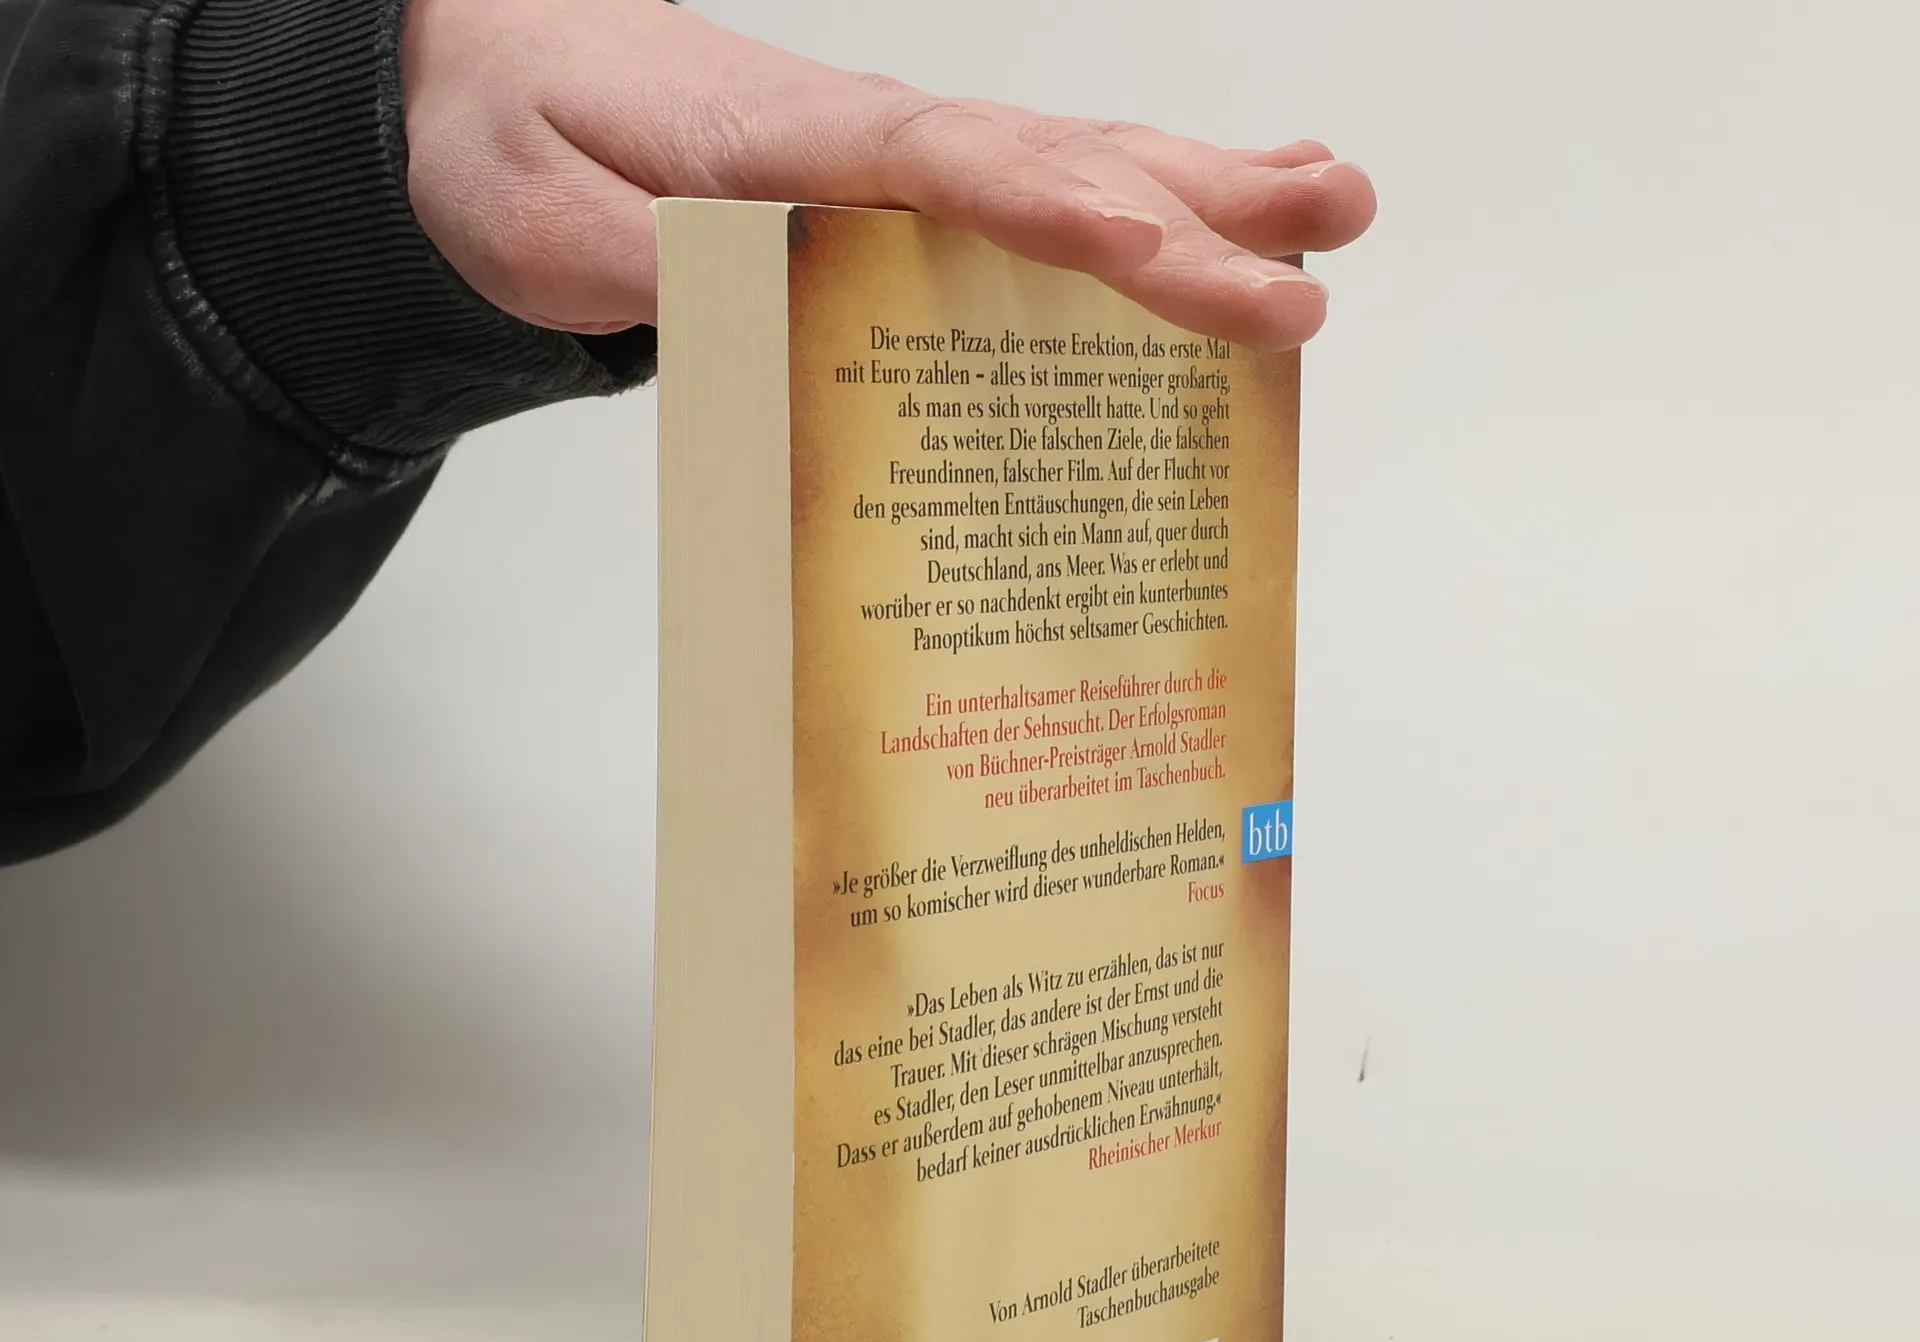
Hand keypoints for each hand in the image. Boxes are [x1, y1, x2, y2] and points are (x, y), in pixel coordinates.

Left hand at [402, 0, 1374, 350]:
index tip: (1175, 261)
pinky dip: (1133, 205)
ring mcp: (899, 162)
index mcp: (799, 146)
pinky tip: (1205, 219)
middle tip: (1323, 243)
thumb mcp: (544, 221)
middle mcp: (876, 142)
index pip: (960, 178)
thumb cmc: (513, 145)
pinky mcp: (901, 194)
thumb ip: (648, 269)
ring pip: (1072, 168)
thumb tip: (767, 314)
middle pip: (1058, 168)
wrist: (488, 78)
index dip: (1071, 221)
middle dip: (1195, 214)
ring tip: (1332, 207)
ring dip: (1204, 189)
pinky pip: (1034, 200)